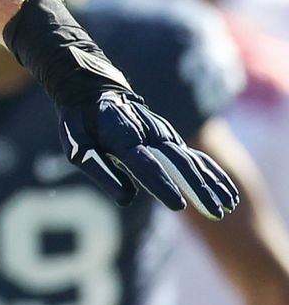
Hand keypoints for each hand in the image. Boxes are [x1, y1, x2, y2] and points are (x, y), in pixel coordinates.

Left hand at [58, 89, 237, 217]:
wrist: (94, 92)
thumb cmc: (82, 124)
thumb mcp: (77, 145)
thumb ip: (100, 170)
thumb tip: (126, 200)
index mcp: (124, 138)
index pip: (146, 165)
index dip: (162, 184)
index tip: (178, 205)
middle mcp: (150, 135)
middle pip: (178, 164)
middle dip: (198, 189)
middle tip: (215, 213)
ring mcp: (164, 135)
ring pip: (193, 161)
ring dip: (212, 184)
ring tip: (227, 206)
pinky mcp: (171, 139)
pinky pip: (196, 157)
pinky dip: (213, 174)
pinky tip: (227, 192)